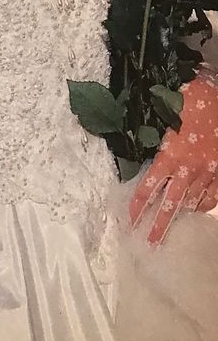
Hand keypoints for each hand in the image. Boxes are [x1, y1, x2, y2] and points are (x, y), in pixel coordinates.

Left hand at [130, 71, 217, 244]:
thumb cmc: (194, 97)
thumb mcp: (166, 107)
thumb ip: (150, 121)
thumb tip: (130, 126)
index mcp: (170, 154)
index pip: (149, 187)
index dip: (138, 205)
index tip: (130, 221)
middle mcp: (188, 169)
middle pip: (171, 204)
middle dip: (159, 226)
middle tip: (149, 244)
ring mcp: (208, 172)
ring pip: (192, 201)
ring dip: (180, 216)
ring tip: (170, 233)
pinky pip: (212, 195)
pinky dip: (204, 205)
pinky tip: (197, 210)